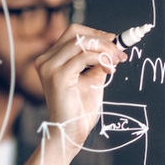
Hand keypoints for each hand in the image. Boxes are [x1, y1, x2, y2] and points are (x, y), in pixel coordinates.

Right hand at [35, 24, 126, 151]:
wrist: (72, 131)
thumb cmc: (80, 108)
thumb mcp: (91, 77)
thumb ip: (97, 60)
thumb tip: (113, 45)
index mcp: (50, 59)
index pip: (73, 33)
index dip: (96, 34)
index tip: (115, 42)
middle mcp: (45, 60)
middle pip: (76, 33)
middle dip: (102, 40)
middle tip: (119, 53)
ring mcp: (49, 67)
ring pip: (81, 42)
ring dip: (104, 49)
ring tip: (116, 62)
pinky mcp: (58, 76)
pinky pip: (83, 57)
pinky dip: (101, 59)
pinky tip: (109, 70)